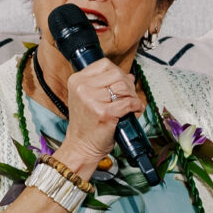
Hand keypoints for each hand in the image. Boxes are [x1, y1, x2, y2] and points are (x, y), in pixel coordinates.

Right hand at [53, 55, 144, 173]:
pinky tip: (135, 109)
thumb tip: (129, 76)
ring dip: (132, 95)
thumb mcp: (88, 99)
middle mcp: (82, 88)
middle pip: (117, 74)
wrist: (81, 146)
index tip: (121, 83)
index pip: (105, 65)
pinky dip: (136, 105)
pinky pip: (128, 102)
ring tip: (131, 104)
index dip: (118, 73)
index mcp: (77, 81)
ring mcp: (92, 101)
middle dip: (128, 84)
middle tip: (128, 95)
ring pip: (124, 87)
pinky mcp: (104, 113)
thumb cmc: (86, 125)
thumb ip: (106, 85)